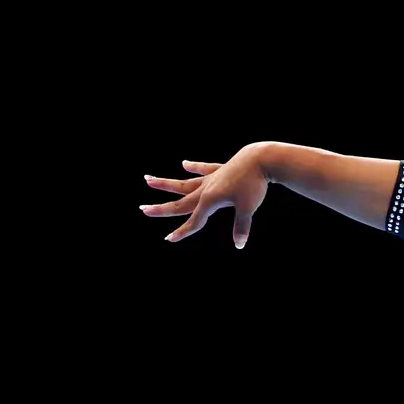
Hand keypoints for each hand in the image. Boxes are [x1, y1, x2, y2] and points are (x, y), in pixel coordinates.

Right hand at [140, 144, 272, 247]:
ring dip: (166, 184)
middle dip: (161, 209)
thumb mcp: (248, 208)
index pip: (194, 221)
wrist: (260, 159)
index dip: (182, 232)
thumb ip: (241, 226)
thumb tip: (239, 245)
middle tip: (142, 209)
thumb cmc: (254, 184)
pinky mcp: (220, 169)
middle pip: (180, 203)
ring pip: (184, 183)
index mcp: (209, 201)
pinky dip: (194, 167)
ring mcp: (211, 178)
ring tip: (148, 179)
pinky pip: (204, 169)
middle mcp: (205, 190)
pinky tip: (184, 164)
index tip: (168, 239)